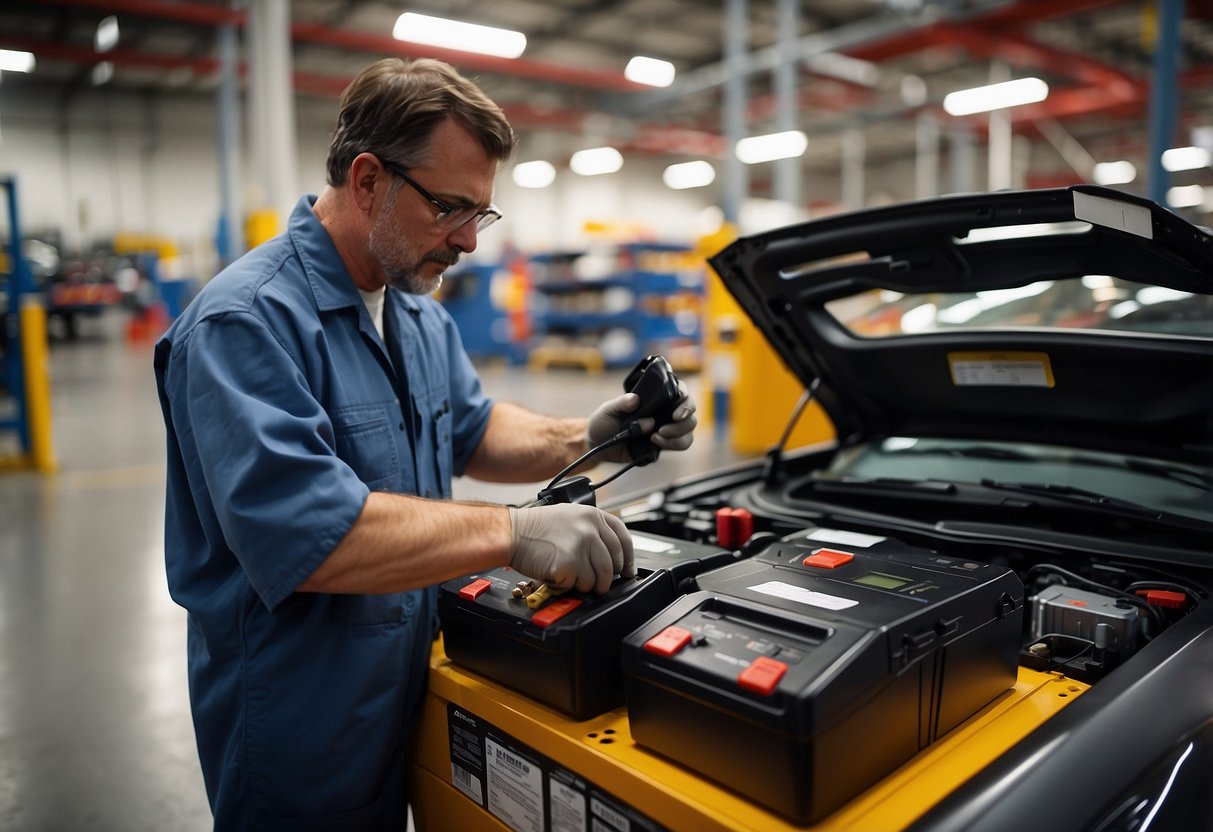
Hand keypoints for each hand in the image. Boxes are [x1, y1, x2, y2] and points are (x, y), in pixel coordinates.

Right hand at [507, 504, 634, 593]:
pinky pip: (578, 585)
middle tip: (596, 583)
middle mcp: (590, 529)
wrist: (512, 532)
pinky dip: (567, 586)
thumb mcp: (570, 517)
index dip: (628, 558)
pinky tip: (557, 575)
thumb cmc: (535, 528)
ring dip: (586, 585)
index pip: (623, 538)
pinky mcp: (569, 564)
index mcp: (593, 516)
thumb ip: (592, 530)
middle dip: (607, 579)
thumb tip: (610, 554)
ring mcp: (581, 546)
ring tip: (570, 576)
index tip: (628, 571)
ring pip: (598, 579)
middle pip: (613, 564)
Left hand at [586, 383, 697, 463]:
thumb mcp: (608, 409)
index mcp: (655, 397)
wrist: (599, 446)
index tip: (676, 413)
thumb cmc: (604, 422)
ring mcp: (667, 428)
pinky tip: (655, 442)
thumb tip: (635, 400)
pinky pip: (680, 444)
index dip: (685, 401)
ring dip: (677, 436)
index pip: (680, 392)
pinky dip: (672, 445)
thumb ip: (621, 403)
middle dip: (682, 423)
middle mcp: (665, 411)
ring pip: (688, 431)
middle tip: (662, 429)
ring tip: (655, 437)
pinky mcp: (665, 444)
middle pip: (690, 414)